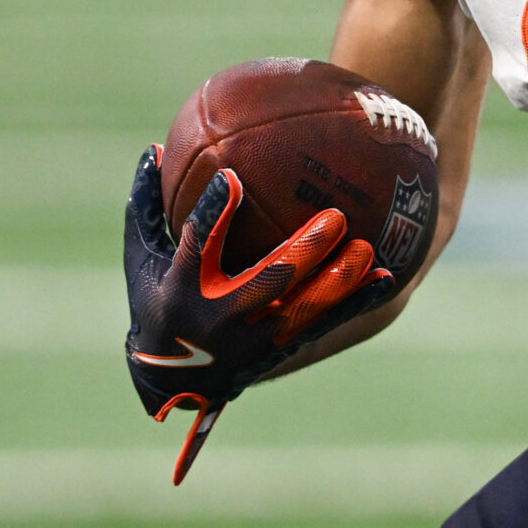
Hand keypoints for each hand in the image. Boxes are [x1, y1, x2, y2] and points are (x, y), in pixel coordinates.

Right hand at [122, 146, 393, 481]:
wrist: (172, 380)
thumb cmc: (156, 300)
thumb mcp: (142, 257)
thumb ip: (148, 205)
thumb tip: (155, 146)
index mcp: (182, 288)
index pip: (198, 246)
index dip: (214, 213)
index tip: (231, 177)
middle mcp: (219, 318)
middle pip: (267, 282)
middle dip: (303, 252)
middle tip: (335, 216)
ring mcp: (253, 340)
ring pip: (303, 309)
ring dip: (338, 280)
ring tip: (366, 247)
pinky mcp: (279, 349)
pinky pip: (322, 324)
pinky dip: (355, 302)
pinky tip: (385, 277)